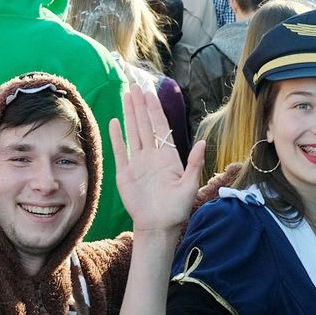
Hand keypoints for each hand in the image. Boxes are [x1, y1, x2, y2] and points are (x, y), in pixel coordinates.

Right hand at [110, 84, 204, 233]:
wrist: (158, 227)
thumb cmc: (177, 210)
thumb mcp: (190, 187)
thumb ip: (194, 164)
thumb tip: (202, 142)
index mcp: (168, 157)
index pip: (160, 127)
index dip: (155, 110)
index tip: (150, 93)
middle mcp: (152, 156)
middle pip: (145, 125)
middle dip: (140, 106)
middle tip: (134, 86)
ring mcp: (138, 163)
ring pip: (133, 133)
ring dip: (129, 115)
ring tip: (125, 97)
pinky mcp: (125, 173)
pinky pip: (120, 151)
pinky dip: (117, 137)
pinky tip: (114, 122)